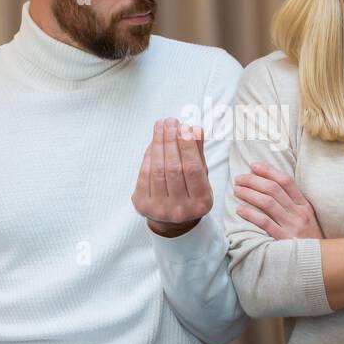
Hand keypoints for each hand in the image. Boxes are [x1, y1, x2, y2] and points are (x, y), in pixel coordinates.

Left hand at [132, 118, 211, 236]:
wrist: (172, 222)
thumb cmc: (189, 194)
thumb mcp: (201, 177)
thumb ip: (198, 153)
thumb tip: (195, 129)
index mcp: (200, 203)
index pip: (193, 169)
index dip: (188, 146)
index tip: (184, 127)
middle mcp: (181, 209)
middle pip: (174, 168)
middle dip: (171, 141)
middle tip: (170, 122)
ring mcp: (160, 209)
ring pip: (157, 170)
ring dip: (158, 144)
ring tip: (160, 126)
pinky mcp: (143, 206)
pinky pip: (144, 175)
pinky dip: (148, 156)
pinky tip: (153, 143)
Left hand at [234, 162, 324, 239]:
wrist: (320, 261)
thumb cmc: (309, 238)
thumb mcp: (307, 218)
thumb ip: (293, 203)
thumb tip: (270, 186)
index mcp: (304, 205)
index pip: (286, 181)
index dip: (269, 171)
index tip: (254, 165)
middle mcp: (299, 213)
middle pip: (273, 189)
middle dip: (253, 180)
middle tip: (239, 178)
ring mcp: (292, 226)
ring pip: (267, 203)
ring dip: (249, 194)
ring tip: (237, 190)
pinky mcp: (284, 240)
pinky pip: (264, 222)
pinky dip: (250, 214)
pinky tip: (240, 210)